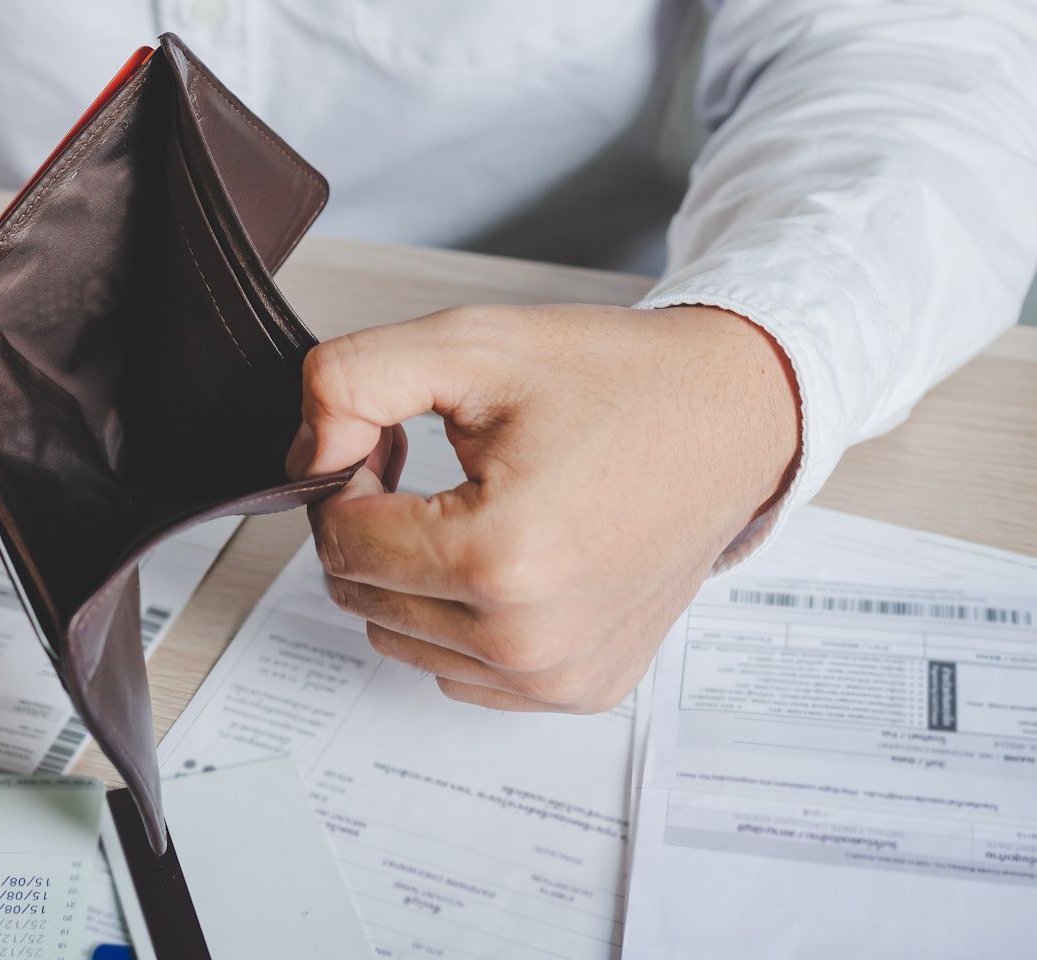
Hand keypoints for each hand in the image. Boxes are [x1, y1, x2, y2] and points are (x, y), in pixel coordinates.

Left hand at [288, 303, 799, 712]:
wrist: (731, 418)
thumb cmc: (613, 381)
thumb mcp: (469, 344)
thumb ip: (351, 383)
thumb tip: (305, 459)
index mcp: (500, 558)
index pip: (339, 539)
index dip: (345, 476)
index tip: (391, 440)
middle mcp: (528, 640)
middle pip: (361, 594)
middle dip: (372, 522)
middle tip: (429, 465)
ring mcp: (556, 677)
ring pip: (398, 636)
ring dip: (408, 572)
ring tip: (471, 504)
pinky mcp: (578, 690)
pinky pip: (456, 668)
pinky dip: (455, 615)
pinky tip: (506, 552)